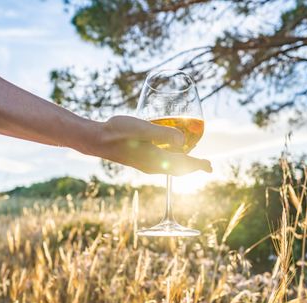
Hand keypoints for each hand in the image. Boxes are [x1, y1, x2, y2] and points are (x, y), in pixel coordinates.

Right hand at [82, 115, 211, 175]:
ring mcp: (146, 164)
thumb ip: (162, 134)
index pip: (183, 164)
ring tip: (194, 161)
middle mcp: (152, 165)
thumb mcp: (142, 128)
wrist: (97, 140)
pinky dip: (174, 161)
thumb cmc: (118, 131)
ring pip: (171, 168)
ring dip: (184, 165)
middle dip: (194, 167)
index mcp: (156, 159)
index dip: (198, 165)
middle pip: (179, 170)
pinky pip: (163, 165)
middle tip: (207, 166)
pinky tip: (172, 153)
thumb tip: (183, 141)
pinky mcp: (140, 160)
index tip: (210, 166)